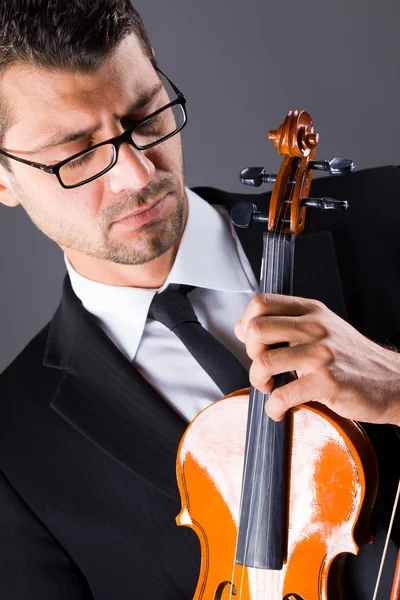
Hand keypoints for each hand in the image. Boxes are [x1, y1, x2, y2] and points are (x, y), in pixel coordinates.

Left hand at [235, 293, 399, 424]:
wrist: (393, 381)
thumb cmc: (353, 357)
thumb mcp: (321, 328)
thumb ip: (284, 323)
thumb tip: (242, 326)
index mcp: (311, 310)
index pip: (261, 302)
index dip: (247, 322)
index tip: (252, 342)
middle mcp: (315, 327)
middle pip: (256, 329)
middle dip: (250, 353)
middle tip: (262, 367)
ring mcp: (322, 354)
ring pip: (264, 362)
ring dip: (257, 381)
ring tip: (269, 388)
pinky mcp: (327, 382)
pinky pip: (283, 394)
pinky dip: (272, 407)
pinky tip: (278, 409)